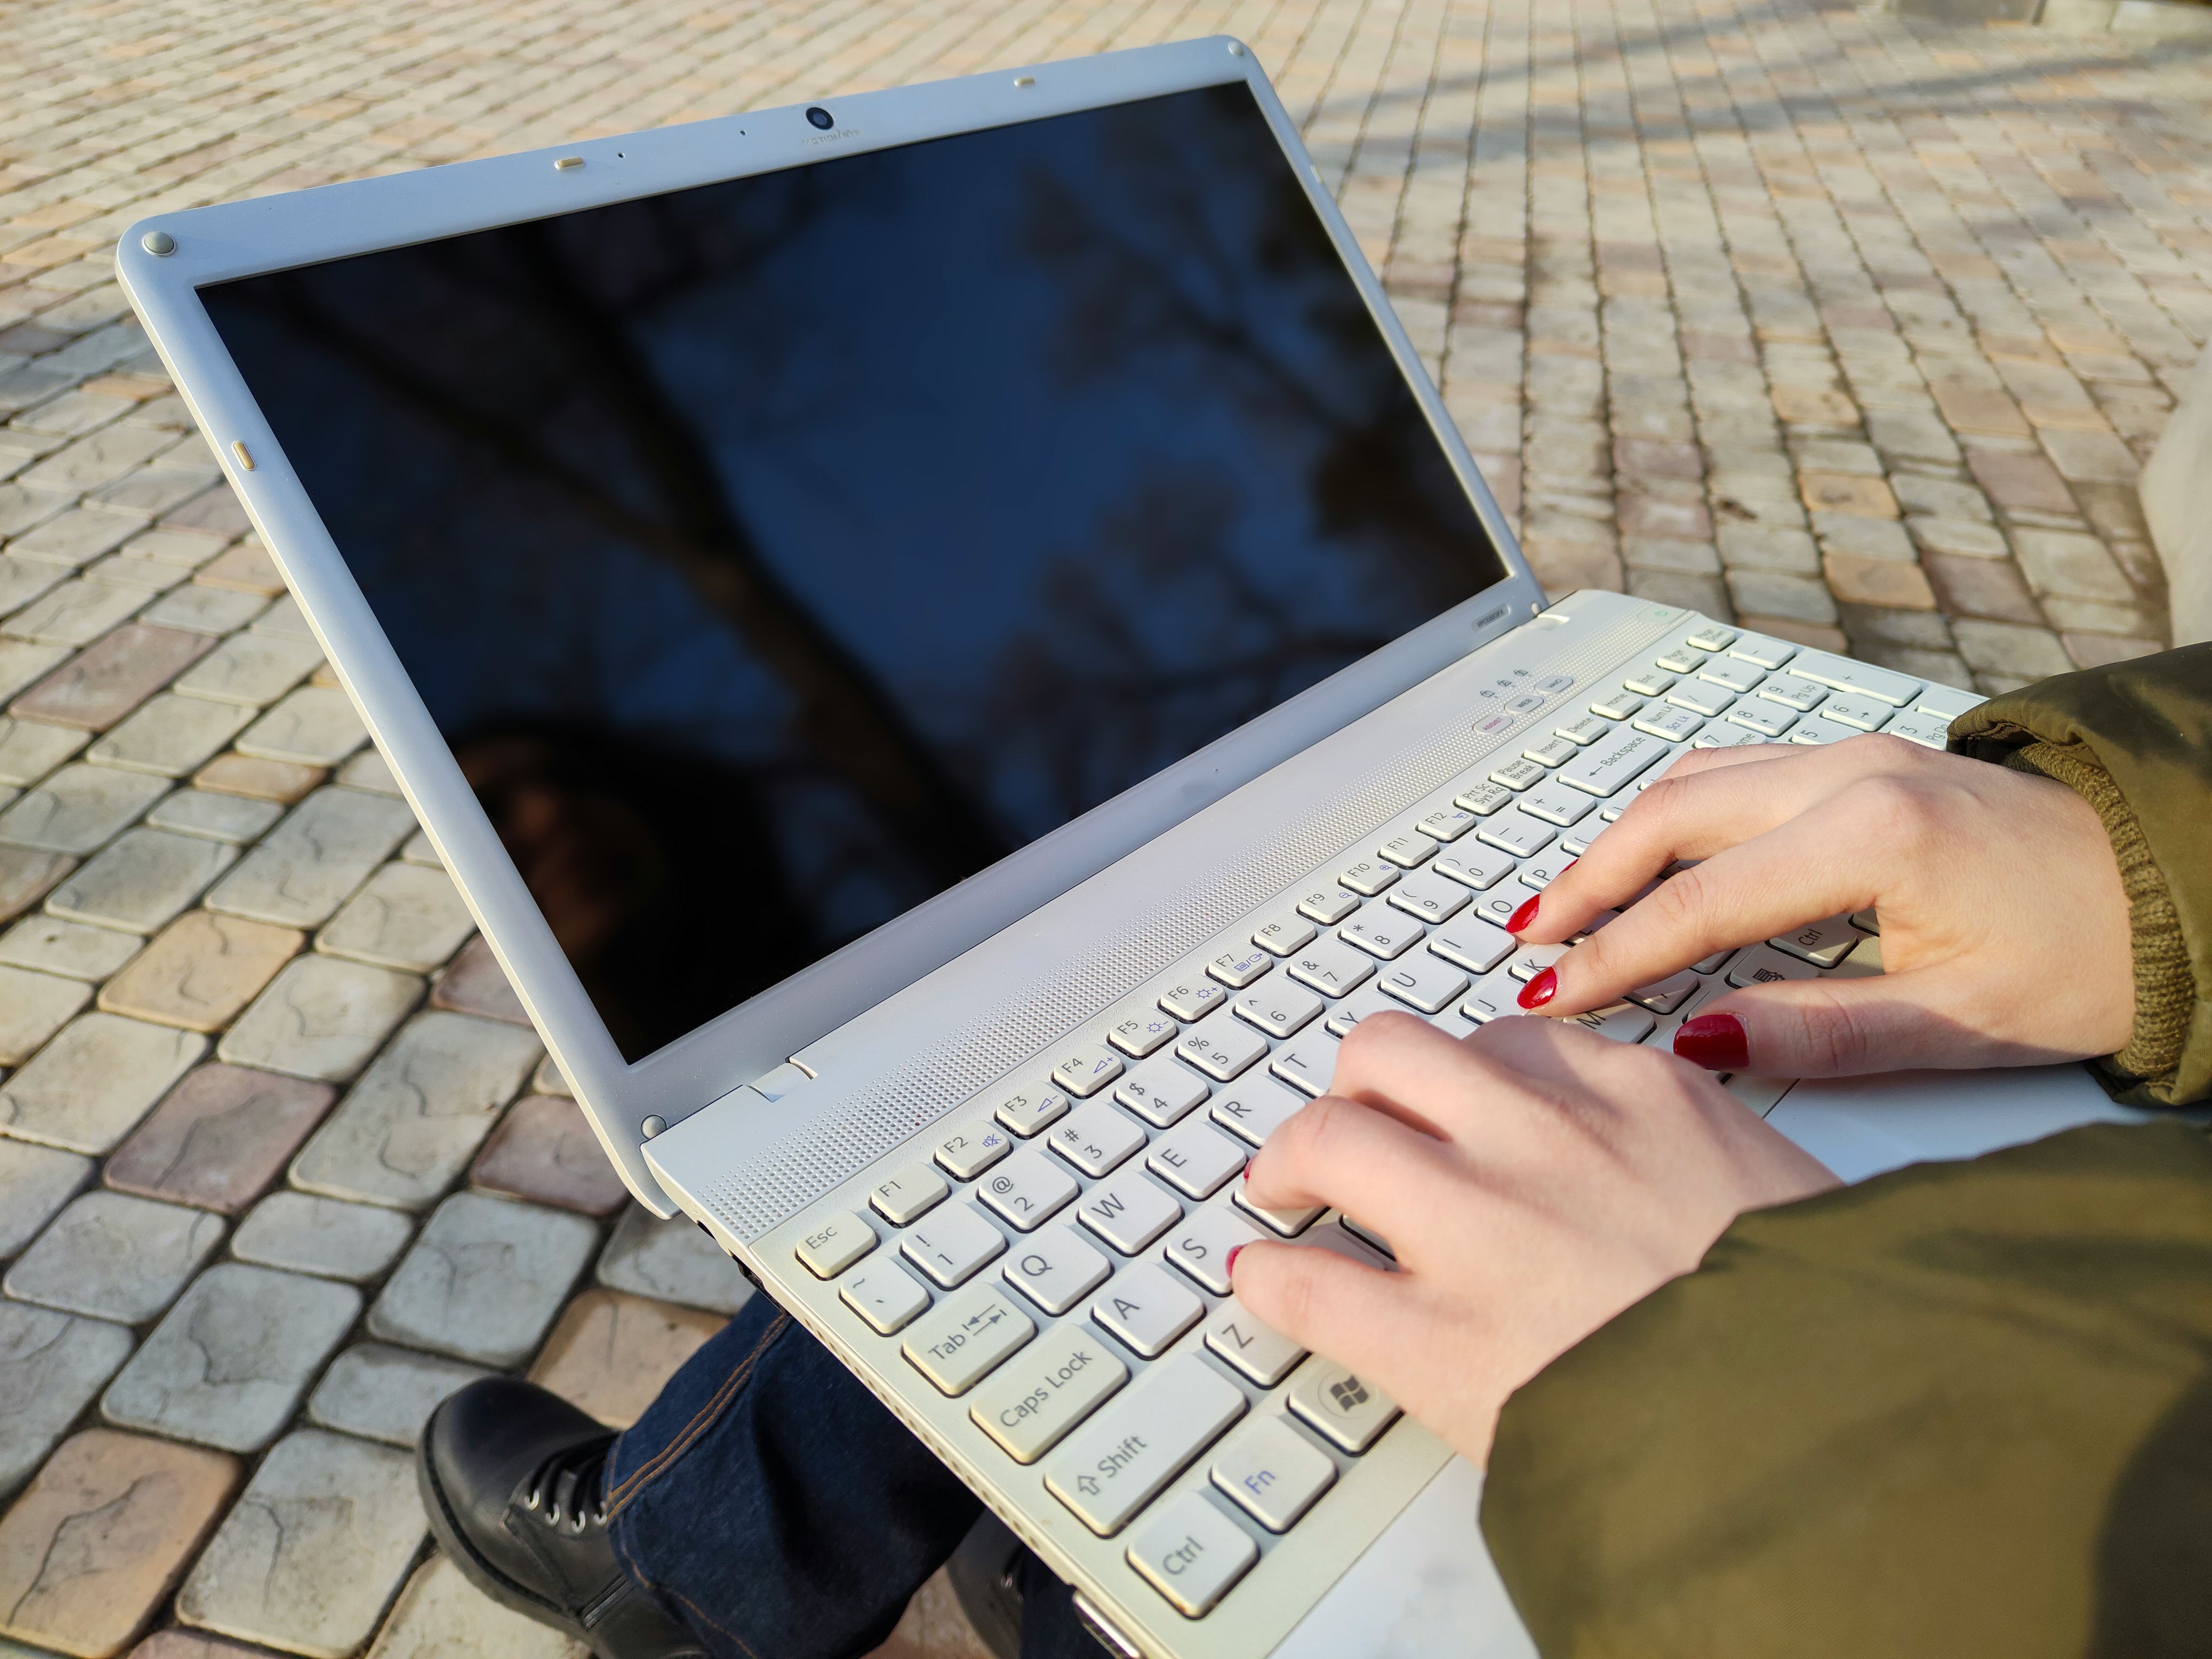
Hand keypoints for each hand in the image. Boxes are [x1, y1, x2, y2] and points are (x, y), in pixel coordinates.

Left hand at [1231, 1012, 1835, 1465]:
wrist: (1836, 1423)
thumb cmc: (1821, 1324)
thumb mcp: (1773, 1191)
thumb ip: (1687, 1158)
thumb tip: (1648, 1174)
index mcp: (1638, 1098)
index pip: (1509, 1041)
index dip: (1457, 1077)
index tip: (1440, 1107)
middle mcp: (1546, 1138)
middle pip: (1394, 1053)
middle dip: (1356, 1087)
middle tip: (1341, 1131)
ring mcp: (1482, 1230)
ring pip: (1333, 1134)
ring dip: (1294, 1158)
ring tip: (1283, 1188)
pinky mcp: (1438, 1340)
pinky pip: (1309, 1283)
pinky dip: (1270, 1280)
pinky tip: (1262, 1283)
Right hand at [1516, 734, 2132, 1075]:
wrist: (2176, 886)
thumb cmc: (2092, 955)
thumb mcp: (1956, 1022)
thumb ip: (1814, 1031)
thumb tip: (1696, 1042)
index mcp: (1873, 835)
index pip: (1699, 902)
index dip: (1614, 956)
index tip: (1554, 998)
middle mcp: (1852, 773)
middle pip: (1671, 815)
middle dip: (1587, 881)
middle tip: (1529, 944)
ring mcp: (1857, 754)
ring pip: (1695, 780)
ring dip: (1621, 841)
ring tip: (1568, 904)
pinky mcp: (1867, 760)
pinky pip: (1735, 772)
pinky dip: (1673, 816)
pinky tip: (1649, 859)